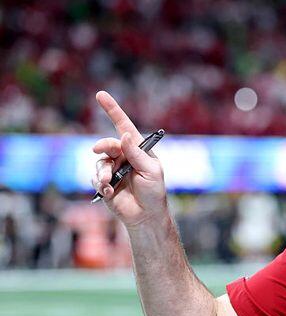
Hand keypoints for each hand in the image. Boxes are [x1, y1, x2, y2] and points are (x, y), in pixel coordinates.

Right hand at [92, 91, 166, 227]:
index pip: (124, 126)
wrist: (146, 216)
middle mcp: (123, 157)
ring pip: (99, 163)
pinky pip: (95, 178)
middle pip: (107, 144)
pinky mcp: (104, 184)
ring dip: (103, 172)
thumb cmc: (154, 193)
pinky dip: (101, 184)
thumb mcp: (151, 171)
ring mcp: (113, 170)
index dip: (112, 110)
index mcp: (137, 150)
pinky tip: (109, 192)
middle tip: (99, 149)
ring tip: (109, 183)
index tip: (100, 95)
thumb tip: (125, 135)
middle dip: (103, 146)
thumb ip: (136, 154)